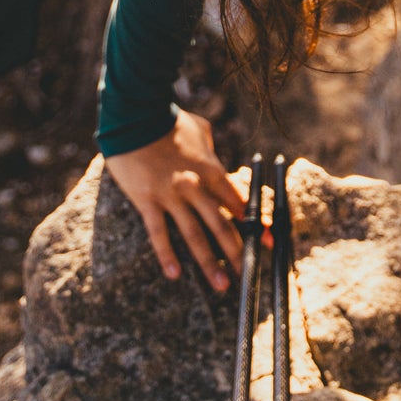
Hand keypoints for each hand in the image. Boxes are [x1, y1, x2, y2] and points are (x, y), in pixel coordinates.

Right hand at [104, 109, 255, 291]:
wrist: (134, 115)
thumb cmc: (168, 121)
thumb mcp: (200, 131)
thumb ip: (212, 151)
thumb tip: (219, 165)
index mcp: (211, 169)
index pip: (238, 202)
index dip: (254, 223)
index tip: (266, 241)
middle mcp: (195, 185)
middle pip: (221, 223)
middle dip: (236, 250)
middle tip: (247, 273)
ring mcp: (171, 195)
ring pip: (194, 234)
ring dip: (209, 262)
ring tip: (221, 284)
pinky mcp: (147, 200)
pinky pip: (159, 233)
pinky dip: (167, 255)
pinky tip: (174, 275)